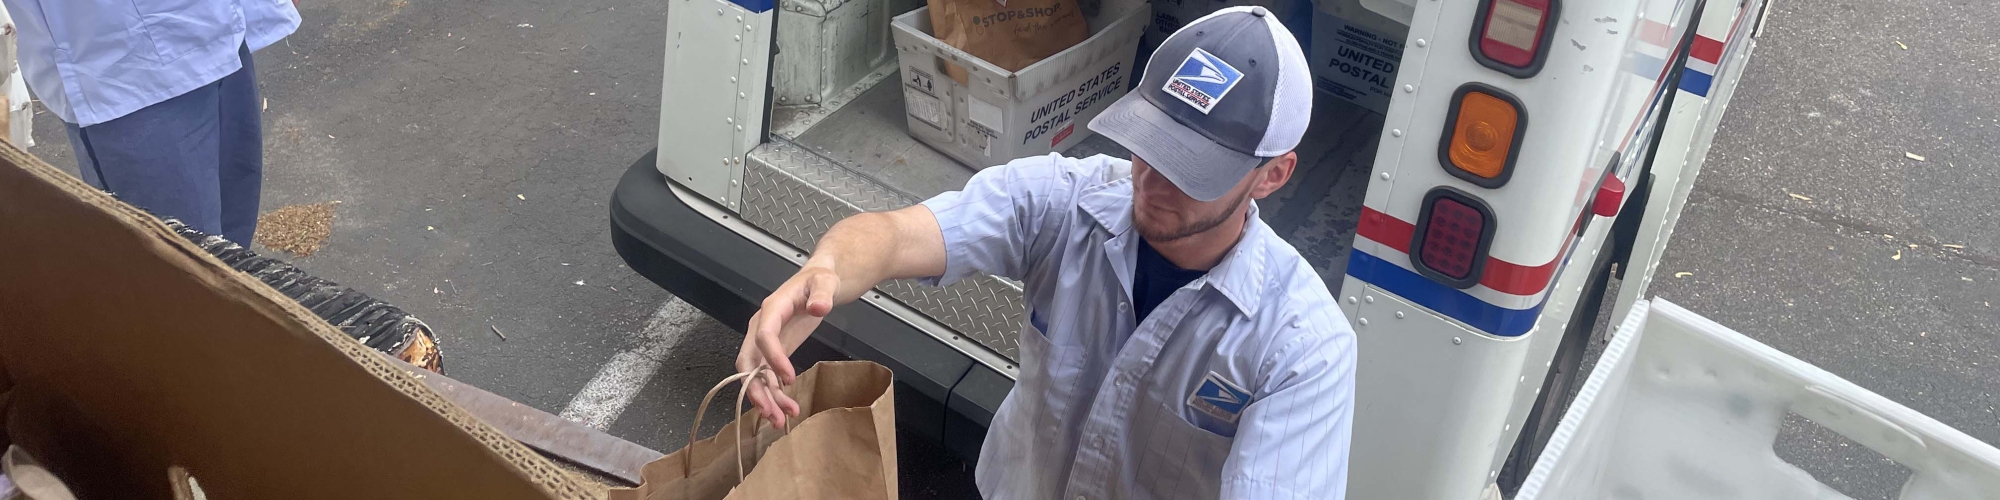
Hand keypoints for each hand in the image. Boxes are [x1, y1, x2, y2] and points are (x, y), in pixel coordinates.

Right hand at [737, 264, 839, 426]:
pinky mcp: (773, 352)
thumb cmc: (821, 280)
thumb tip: (818, 308)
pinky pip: (767, 376)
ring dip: (766, 398)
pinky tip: (786, 410)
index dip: (772, 357)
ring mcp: (764, 342)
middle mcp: (760, 327)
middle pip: (749, 361)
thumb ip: (822, 294)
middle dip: (757, 389)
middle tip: (772, 413)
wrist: (819, 283)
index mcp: (771, 309)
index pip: (763, 335)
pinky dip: (774, 394)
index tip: (789, 378)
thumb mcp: (825, 282)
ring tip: (781, 420)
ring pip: (755, 375)